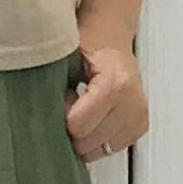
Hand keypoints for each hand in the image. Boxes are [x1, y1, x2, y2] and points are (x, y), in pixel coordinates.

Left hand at [63, 40, 148, 162]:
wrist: (112, 34)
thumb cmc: (90, 39)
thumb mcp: (68, 52)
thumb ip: (56, 80)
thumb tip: (42, 110)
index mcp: (115, 84)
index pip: (79, 125)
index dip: (61, 116)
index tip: (60, 98)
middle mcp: (131, 103)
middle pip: (89, 142)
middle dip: (71, 128)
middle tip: (69, 102)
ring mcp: (138, 117)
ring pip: (99, 149)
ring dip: (84, 135)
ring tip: (81, 108)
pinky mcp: (140, 126)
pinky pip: (111, 148)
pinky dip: (96, 138)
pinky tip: (92, 116)